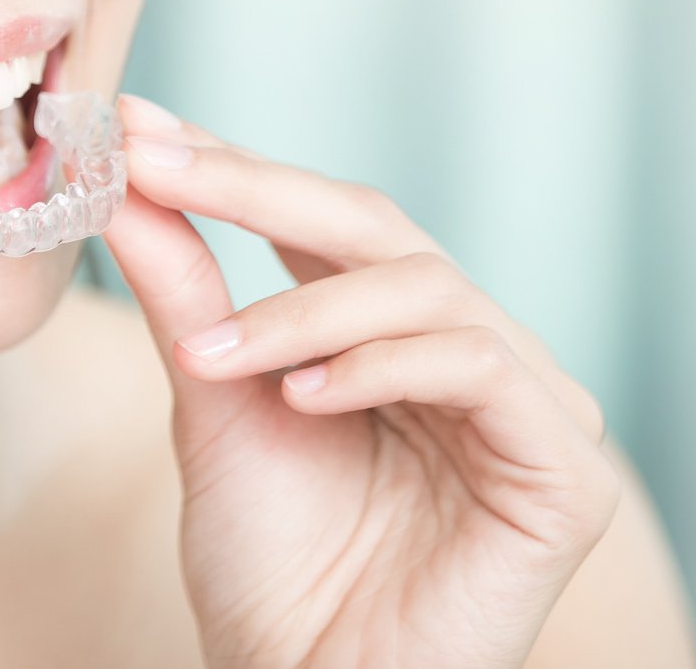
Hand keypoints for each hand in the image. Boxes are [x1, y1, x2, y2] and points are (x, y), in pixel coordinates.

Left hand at [101, 95, 619, 668]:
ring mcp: (531, 409)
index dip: (236, 166)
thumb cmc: (270, 567)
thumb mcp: (213, 403)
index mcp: (396, 336)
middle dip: (258, 188)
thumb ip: (187, 292)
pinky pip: (480, 365)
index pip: (324, 221)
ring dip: (306, 309)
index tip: (140, 129)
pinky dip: (381, 364)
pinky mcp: (566, 473)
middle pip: (379, 228)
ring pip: (428, 287)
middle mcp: (472, 356)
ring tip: (218, 356)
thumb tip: (129, 178)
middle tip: (162, 170)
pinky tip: (303, 396)